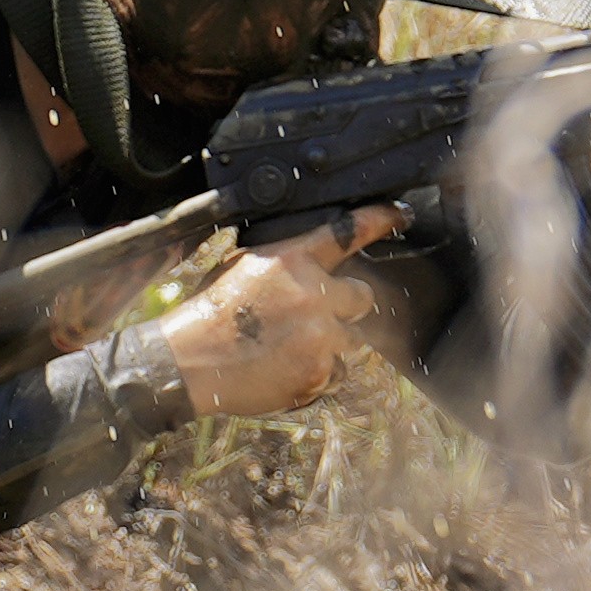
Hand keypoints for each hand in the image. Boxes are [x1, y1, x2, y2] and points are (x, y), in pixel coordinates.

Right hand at [136, 211, 412, 421]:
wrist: (189, 362)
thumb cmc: (210, 313)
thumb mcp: (242, 267)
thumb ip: (284, 263)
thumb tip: (311, 264)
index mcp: (292, 259)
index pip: (347, 232)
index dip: (381, 220)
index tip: (401, 215)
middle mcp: (314, 293)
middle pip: (363, 295)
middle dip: (347, 305)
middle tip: (317, 316)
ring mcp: (321, 335)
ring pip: (351, 340)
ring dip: (329, 344)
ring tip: (288, 349)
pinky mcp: (320, 373)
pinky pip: (337, 374)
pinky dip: (318, 375)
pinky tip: (285, 371)